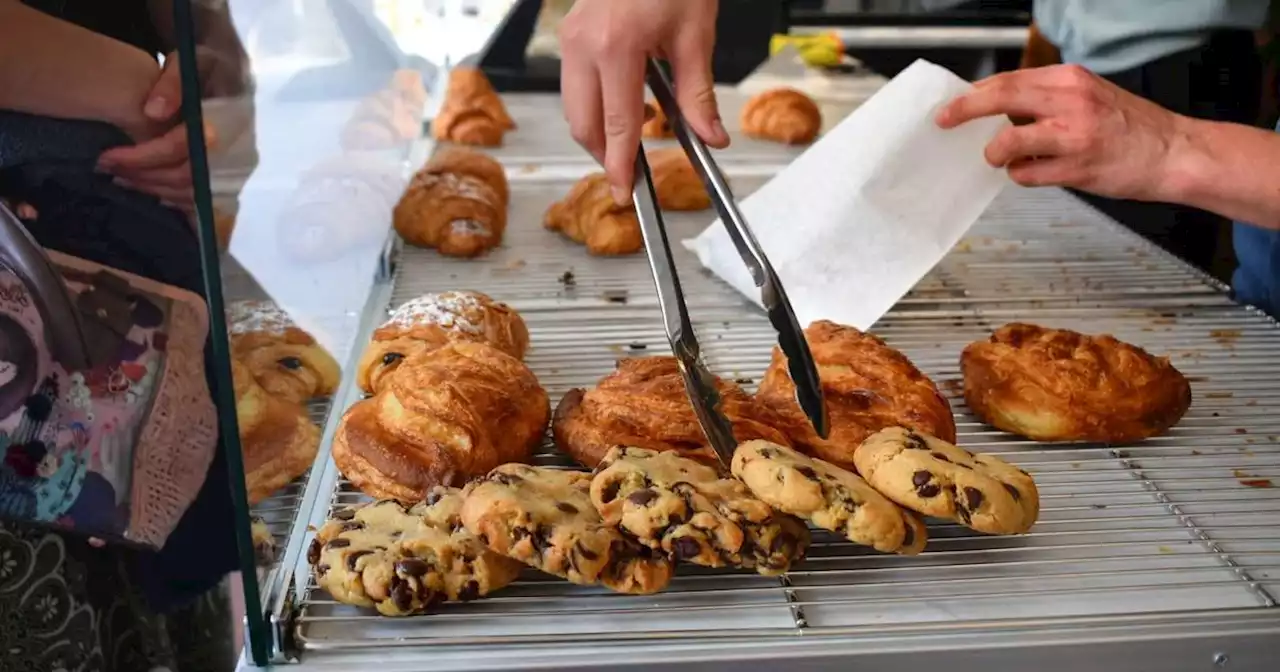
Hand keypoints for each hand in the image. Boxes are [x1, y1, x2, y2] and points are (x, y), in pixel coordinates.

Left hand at [97, 50, 219, 211]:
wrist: (234, 76)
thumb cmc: (207, 68)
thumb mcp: (187, 63)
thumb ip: (171, 84)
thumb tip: (153, 113)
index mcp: (224, 119)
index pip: (182, 148)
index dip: (143, 156)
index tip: (108, 156)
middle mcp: (234, 149)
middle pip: (186, 177)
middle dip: (143, 176)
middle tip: (109, 169)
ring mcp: (234, 167)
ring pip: (191, 193)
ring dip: (153, 190)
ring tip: (122, 179)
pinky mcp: (230, 177)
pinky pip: (202, 201)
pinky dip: (175, 201)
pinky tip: (151, 192)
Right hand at [560, 0, 729, 203]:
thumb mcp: (695, 35)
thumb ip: (699, 94)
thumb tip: (711, 137)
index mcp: (616, 45)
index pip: (616, 123)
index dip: (621, 164)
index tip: (624, 192)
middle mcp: (584, 43)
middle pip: (583, 123)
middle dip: (604, 155)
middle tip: (630, 177)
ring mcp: (571, 36)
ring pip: (574, 107)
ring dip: (598, 132)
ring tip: (630, 146)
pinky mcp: (571, 32)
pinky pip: (575, 85)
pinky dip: (594, 106)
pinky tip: (622, 110)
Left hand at [935, 64, 1189, 202]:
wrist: (1174, 153)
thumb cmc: (1130, 127)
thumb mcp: (1088, 96)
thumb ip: (1047, 99)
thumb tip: (997, 107)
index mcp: (1070, 80)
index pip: (1008, 80)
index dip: (975, 93)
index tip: (954, 104)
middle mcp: (1071, 102)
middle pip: (1000, 98)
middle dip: (964, 110)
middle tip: (944, 121)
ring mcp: (1073, 136)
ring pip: (1007, 141)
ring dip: (995, 153)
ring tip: (1000, 158)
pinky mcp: (1077, 168)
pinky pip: (1026, 174)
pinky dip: (1021, 176)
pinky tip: (1034, 173)